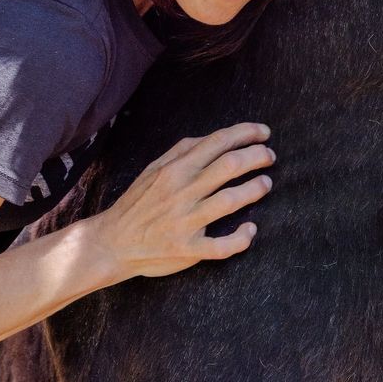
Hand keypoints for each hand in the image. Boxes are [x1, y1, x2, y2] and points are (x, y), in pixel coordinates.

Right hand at [90, 123, 273, 279]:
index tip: (264, 133)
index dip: (246, 133)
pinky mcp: (187, 248)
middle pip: (230, 166)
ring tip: (266, 184)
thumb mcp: (153, 169)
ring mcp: (185, 221)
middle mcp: (182, 192)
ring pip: (230, 200)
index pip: (218, 142)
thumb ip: (182, 152)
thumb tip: (214, 138)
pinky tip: (250, 230)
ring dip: (255, 190)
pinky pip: (221, 245)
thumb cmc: (137, 203)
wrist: (112, 242)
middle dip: (257, 157)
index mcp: (175, 169)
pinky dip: (241, 238)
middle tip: (270, 157)